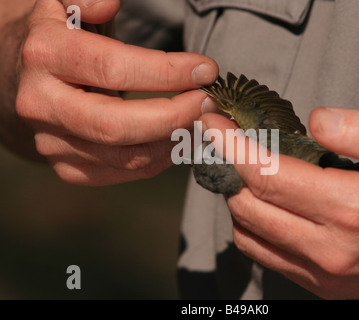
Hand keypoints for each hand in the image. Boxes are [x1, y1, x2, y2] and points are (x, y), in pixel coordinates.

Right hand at [13, 0, 217, 184]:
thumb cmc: (55, 38)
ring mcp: (52, 143)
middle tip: (208, 102)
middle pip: (118, 125)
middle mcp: (42, 105)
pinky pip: (121, 173)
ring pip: (125, 157)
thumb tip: (109, 3)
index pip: (113, 68)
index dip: (166, 72)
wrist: (15, 77)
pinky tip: (177, 139)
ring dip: (174, 140)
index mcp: (44, 56)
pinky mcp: (66, 166)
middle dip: (175, 116)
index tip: (206, 70)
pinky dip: (158, 160)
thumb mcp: (61, 3)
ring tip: (200, 119)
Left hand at [200, 107, 358, 298]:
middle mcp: (328, 247)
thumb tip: (318, 121)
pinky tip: (266, 205)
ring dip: (238, 198)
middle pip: (248, 204)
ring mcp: (323, 273)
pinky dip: (253, 227)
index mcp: (351, 208)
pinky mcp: (324, 287)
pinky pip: (266, 257)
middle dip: (228, 168)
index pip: (265, 174)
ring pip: (249, 234)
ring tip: (247, 170)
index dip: (231, 145)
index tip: (214, 124)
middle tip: (227, 142)